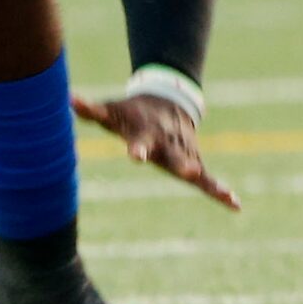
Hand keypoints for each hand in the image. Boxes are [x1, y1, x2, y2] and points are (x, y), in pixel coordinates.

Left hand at [72, 91, 240, 211]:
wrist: (167, 101)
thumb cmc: (132, 112)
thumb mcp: (112, 112)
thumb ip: (91, 110)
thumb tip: (68, 99)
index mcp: (146, 133)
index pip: (140, 142)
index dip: (137, 148)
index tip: (136, 156)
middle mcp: (168, 144)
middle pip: (173, 156)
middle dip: (180, 165)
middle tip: (188, 172)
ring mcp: (183, 153)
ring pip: (196, 168)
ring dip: (207, 181)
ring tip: (222, 193)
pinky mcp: (194, 161)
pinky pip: (208, 179)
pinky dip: (220, 191)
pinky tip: (235, 204)